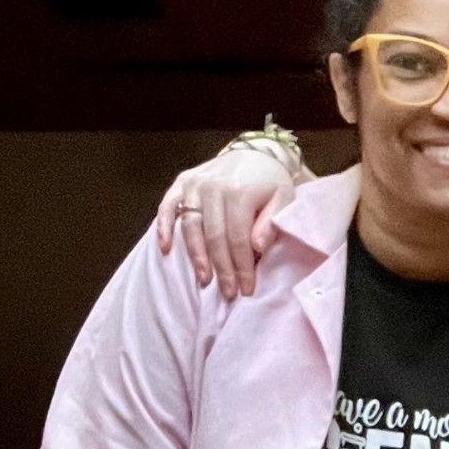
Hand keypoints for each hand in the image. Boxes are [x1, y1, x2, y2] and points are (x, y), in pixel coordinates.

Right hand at [156, 142, 301, 299]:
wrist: (254, 154)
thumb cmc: (271, 183)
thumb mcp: (284, 199)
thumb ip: (273, 222)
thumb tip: (258, 247)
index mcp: (239, 191)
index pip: (238, 239)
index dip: (241, 267)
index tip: (246, 289)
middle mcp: (213, 186)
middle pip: (214, 236)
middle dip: (222, 268)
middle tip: (227, 293)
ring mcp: (194, 184)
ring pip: (190, 226)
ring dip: (196, 256)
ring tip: (203, 280)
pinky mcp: (182, 182)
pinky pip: (168, 206)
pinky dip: (164, 228)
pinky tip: (165, 249)